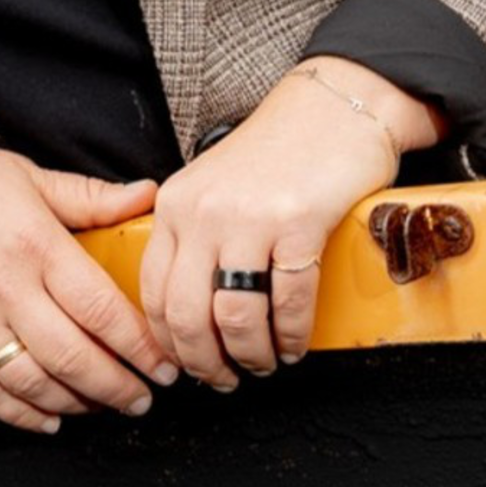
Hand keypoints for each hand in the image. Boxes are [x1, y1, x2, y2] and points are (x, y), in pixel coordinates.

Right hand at [0, 134, 163, 433]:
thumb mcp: (25, 173)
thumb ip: (88, 196)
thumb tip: (144, 196)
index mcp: (34, 241)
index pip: (102, 309)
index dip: (140, 346)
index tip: (162, 364)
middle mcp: (4, 285)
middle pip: (74, 357)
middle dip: (118, 388)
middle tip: (142, 397)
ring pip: (33, 382)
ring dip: (77, 405)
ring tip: (103, 407)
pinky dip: (20, 414)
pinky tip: (48, 418)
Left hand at [141, 58, 432, 390]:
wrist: (334, 106)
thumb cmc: (278, 151)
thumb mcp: (213, 187)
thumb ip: (195, 236)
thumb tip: (189, 311)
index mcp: (175, 205)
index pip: (152, 292)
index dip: (167, 343)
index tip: (183, 366)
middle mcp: (202, 212)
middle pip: (185, 314)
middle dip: (203, 362)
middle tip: (223, 380)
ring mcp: (249, 217)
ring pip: (234, 316)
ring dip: (249, 355)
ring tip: (262, 364)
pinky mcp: (298, 222)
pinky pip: (287, 301)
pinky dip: (289, 336)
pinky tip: (293, 344)